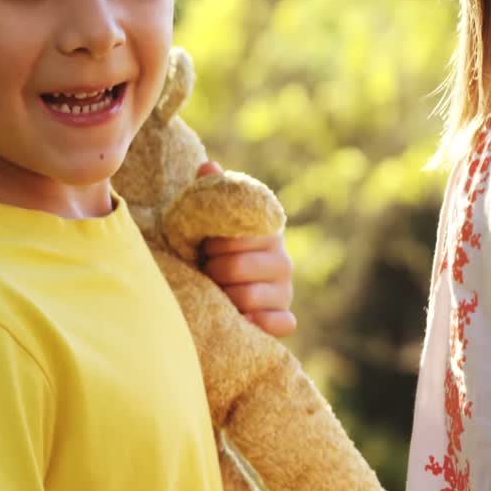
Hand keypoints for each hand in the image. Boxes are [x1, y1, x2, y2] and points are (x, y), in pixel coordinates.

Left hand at [196, 162, 296, 337]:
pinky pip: (278, 324)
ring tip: (216, 294)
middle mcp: (283, 260)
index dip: (213, 244)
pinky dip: (258, 323)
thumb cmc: (211, 249)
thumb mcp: (209, 220)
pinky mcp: (285, 318)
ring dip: (225, 299)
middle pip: (236, 268)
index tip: (205, 246)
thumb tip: (208, 167)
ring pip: (248, 298)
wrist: (220, 289)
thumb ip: (212, 194)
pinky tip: (240, 319)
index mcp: (268, 231)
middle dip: (213, 272)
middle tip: (207, 273)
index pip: (237, 237)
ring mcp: (285, 291)